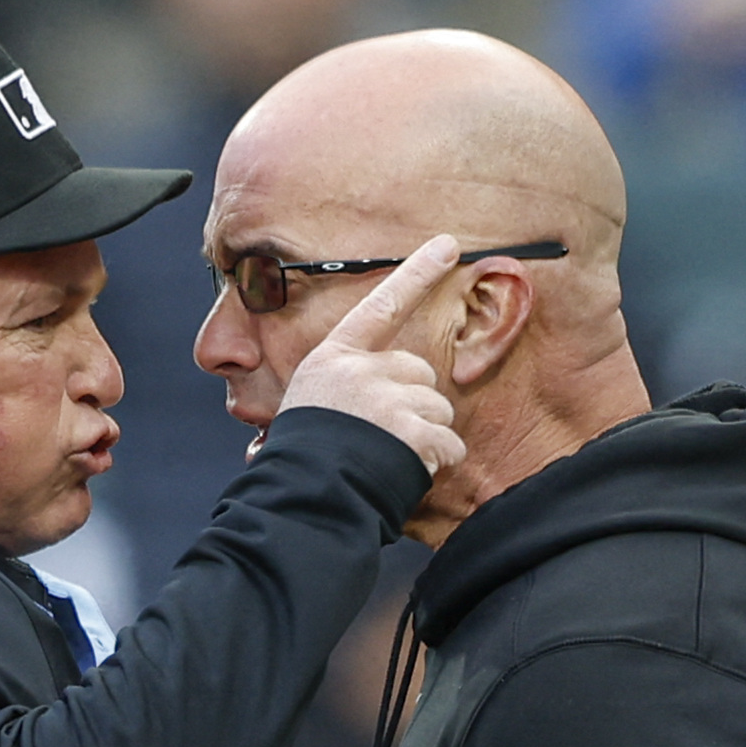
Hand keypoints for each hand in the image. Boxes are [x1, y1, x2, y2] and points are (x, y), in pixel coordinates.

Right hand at [277, 238, 470, 477]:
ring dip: (426, 436)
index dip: (417, 273)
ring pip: (438, 408)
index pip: (381, 306)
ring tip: (388, 458)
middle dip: (415, 403)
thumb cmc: (296, 463)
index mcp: (333, 360)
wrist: (301, 502)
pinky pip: (448, 444)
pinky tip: (405, 472)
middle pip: (419, 372)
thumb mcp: (303, 411)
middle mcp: (362, 371)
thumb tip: (346, 403)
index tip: (448, 244)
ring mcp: (387, 399)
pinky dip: (436, 463)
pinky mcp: (411, 431)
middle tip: (384, 436)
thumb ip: (336, 393)